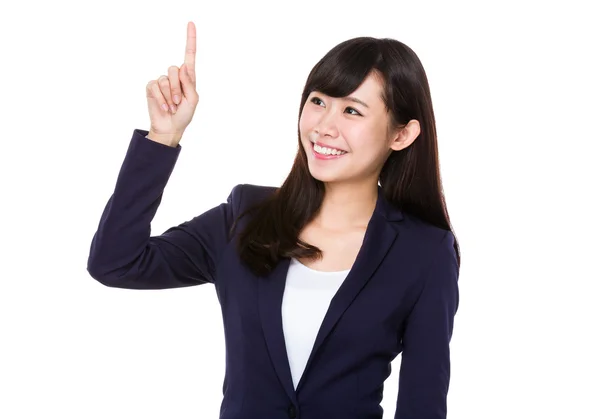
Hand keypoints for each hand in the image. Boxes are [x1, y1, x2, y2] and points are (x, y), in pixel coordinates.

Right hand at [145, 21, 198, 145]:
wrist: (170, 127)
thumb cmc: (184, 115)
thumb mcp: (193, 100)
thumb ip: (190, 83)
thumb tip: (184, 67)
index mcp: (188, 77)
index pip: (189, 55)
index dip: (190, 39)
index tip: (191, 23)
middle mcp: (175, 76)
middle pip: (175, 69)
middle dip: (178, 88)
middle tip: (179, 103)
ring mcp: (162, 81)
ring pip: (166, 80)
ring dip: (170, 96)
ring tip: (173, 106)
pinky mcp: (152, 87)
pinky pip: (155, 86)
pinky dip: (161, 99)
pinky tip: (165, 107)